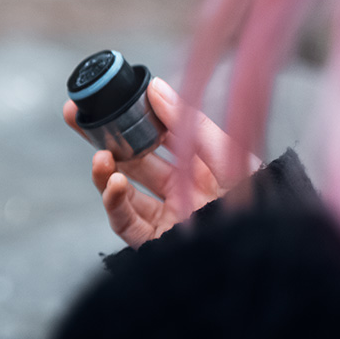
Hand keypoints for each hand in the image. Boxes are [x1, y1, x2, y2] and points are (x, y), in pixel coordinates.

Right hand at [63, 77, 259, 247]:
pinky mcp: (155, 243)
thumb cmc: (259, 203)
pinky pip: (124, 223)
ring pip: (121, 190)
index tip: (107, 98)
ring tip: (99, 158)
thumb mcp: (227, 153)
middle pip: (129, 160)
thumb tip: (154, 88)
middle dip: (100, 138)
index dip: (129, 117)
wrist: (265, 250)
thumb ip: (188, 122)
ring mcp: (165, 217)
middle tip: (74, 115)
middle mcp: (179, 191)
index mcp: (198, 167)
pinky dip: (113, 202)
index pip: (155, 137)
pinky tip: (113, 184)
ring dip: (104, 172)